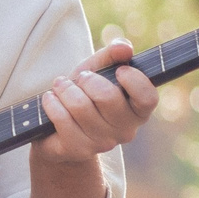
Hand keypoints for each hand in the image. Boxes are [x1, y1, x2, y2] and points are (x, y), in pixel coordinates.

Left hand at [28, 39, 154, 197]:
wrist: (57, 130)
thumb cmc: (84, 94)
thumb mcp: (98, 70)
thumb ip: (113, 54)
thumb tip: (124, 47)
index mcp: (138, 111)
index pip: (148, 98)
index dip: (134, 81)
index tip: (119, 70)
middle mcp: (125, 131)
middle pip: (108, 98)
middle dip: (87, 80)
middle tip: (80, 78)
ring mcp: (102, 144)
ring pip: (80, 107)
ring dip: (65, 89)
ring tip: (60, 86)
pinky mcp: (78, 150)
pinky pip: (62, 119)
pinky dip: (52, 103)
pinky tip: (50, 99)